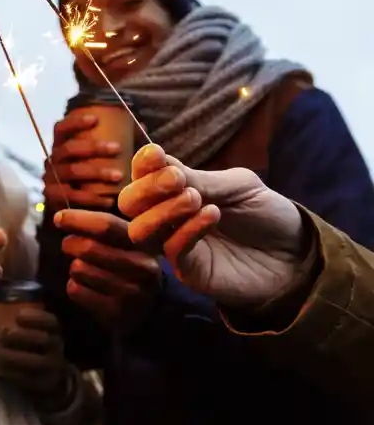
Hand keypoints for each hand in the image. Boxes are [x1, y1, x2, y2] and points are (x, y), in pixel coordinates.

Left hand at [0, 307, 68, 397]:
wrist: (46, 377)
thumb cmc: (30, 347)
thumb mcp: (31, 331)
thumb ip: (18, 321)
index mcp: (53, 332)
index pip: (51, 322)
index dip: (36, 317)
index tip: (18, 315)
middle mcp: (56, 348)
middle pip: (44, 339)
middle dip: (22, 335)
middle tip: (3, 331)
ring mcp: (52, 367)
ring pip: (36, 362)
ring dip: (14, 356)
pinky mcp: (44, 384)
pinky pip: (28, 380)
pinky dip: (12, 374)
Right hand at [44, 113, 122, 210]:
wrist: (72, 207)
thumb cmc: (91, 175)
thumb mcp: (98, 157)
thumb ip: (117, 142)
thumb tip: (141, 126)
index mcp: (60, 145)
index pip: (61, 128)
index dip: (75, 122)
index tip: (95, 120)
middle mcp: (52, 159)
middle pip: (69, 148)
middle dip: (93, 147)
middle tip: (117, 149)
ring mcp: (50, 178)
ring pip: (72, 171)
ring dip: (96, 172)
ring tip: (118, 176)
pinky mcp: (53, 197)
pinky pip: (71, 196)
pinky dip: (91, 198)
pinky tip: (109, 199)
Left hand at [54, 209, 161, 329]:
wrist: (152, 308)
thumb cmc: (131, 264)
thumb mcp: (128, 242)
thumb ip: (103, 227)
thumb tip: (63, 216)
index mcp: (144, 243)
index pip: (107, 225)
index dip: (78, 219)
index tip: (59, 218)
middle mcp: (142, 267)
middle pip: (88, 248)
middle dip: (70, 244)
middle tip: (70, 245)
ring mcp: (130, 292)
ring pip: (79, 269)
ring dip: (75, 267)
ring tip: (86, 269)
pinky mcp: (115, 313)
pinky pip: (76, 291)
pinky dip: (74, 286)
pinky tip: (87, 286)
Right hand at [118, 144, 308, 306]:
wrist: (296, 256)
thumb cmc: (266, 215)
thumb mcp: (239, 186)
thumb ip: (201, 179)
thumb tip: (161, 165)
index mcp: (175, 191)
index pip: (142, 175)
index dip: (143, 163)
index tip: (156, 154)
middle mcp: (167, 217)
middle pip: (129, 203)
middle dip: (147, 187)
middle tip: (177, 180)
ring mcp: (174, 245)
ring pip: (139, 230)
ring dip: (162, 210)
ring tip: (195, 199)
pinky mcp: (188, 271)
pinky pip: (171, 251)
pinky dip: (187, 229)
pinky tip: (212, 215)